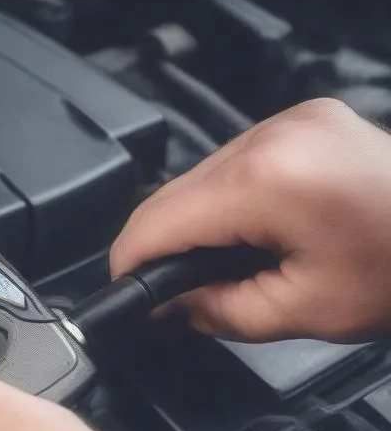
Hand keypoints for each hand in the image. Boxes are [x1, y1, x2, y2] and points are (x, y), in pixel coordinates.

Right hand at [112, 99, 390, 342]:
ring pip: (200, 174)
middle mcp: (270, 136)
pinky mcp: (302, 119)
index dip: (130, 261)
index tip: (124, 290)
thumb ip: (218, 311)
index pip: (158, 220)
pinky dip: (229, 196)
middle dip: (164, 243)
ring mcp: (288, 121)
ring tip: (228, 260)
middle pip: (173, 193)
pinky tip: (252, 227)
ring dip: (198, 219)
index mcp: (266, 181)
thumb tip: (169, 305)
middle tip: (177, 291)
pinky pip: (236, 159)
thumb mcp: (306, 311)